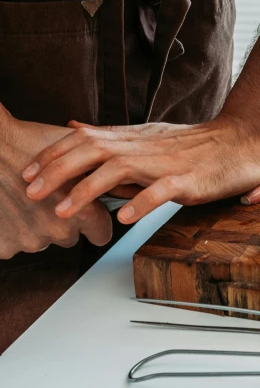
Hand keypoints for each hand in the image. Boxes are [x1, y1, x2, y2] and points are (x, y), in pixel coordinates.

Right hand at [0, 107, 111, 258]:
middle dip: (60, 221)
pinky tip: (5, 208)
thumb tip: (120, 182)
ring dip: (33, 226)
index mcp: (83, 211)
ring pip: (39, 240)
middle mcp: (60, 231)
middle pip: (69, 237)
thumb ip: (98, 174)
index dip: (95, 221)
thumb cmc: (27, 141)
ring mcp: (30, 241)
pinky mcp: (4, 246)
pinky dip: (7, 231)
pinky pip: (10, 245)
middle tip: (47, 197)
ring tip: (22, 197)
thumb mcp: (74, 154)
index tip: (88, 213)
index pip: (101, 235)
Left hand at [23, 16, 259, 223]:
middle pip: (91, 151)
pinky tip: (124, 218)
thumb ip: (109, 136)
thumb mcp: (145, 135)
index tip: (28, 174)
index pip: (83, 140)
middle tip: (33, 193)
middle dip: (57, 171)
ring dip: (87, 190)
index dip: (52, 155)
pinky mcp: (186, 180)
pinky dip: (141, 202)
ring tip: (65, 211)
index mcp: (131, 138)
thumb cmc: (193, 145)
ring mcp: (163, 163)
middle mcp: (142, 146)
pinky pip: (160, 191)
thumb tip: (73, 127)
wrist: (239, 140)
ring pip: (118, 170)